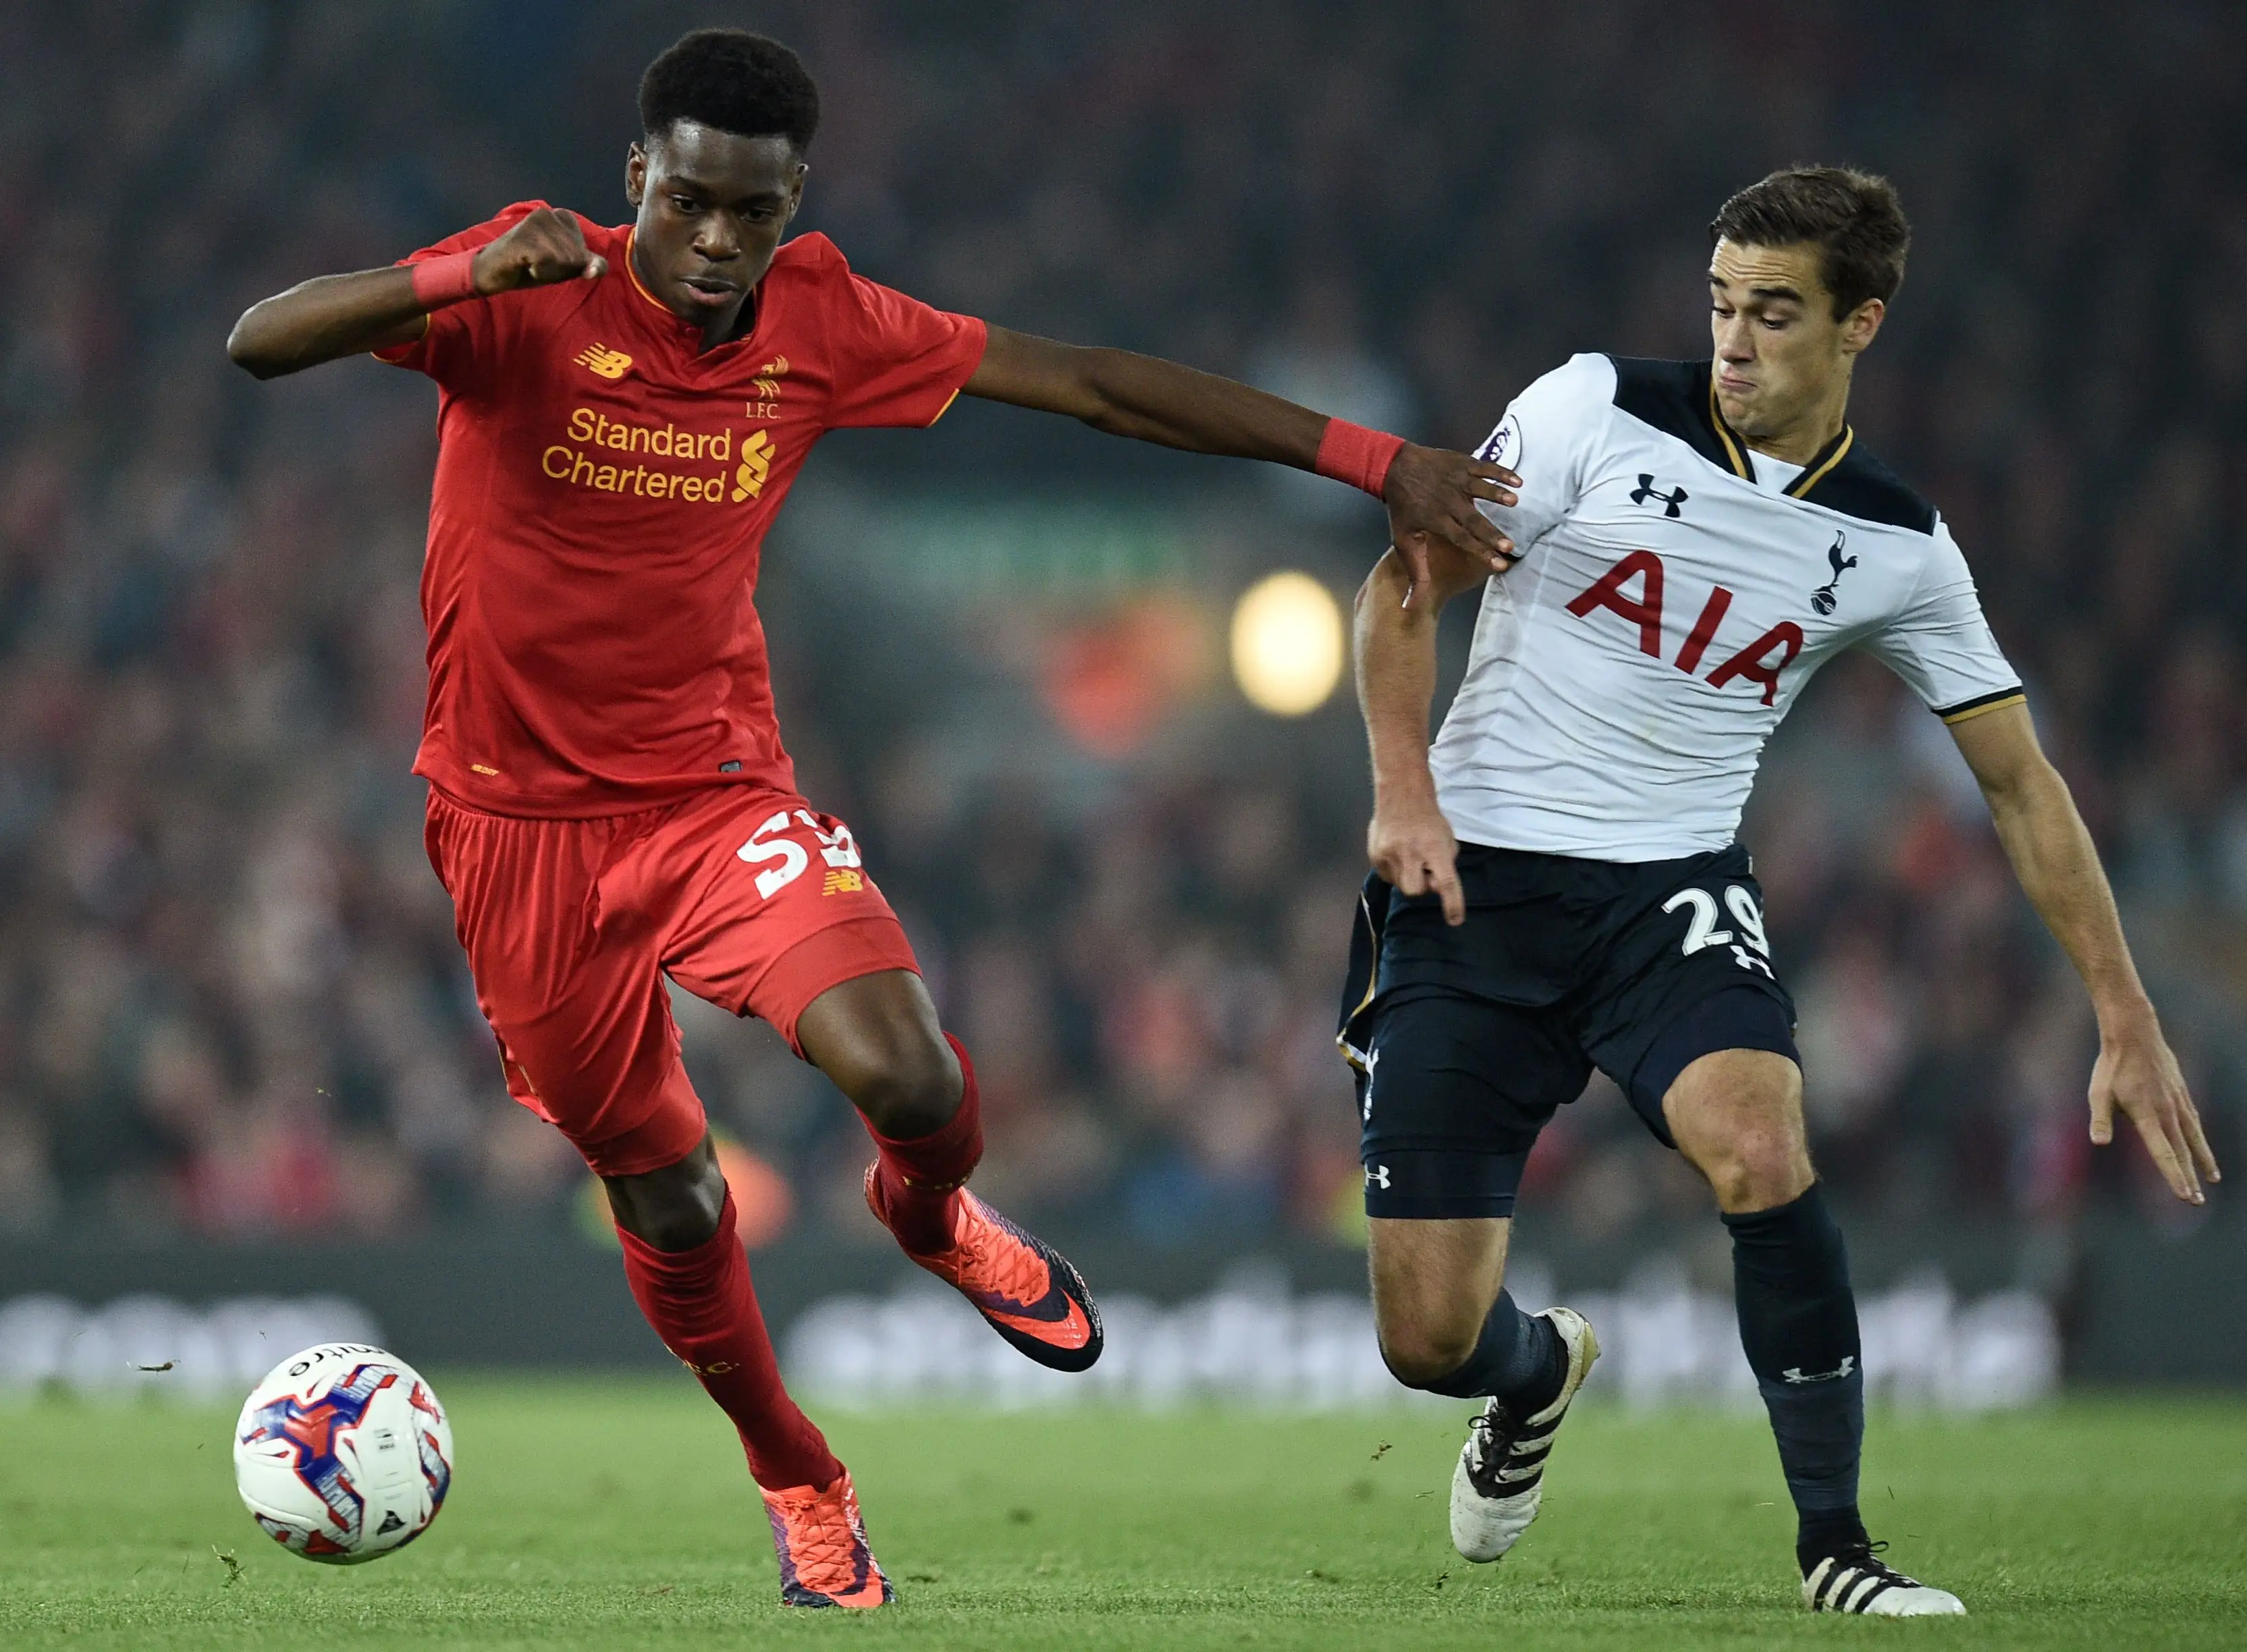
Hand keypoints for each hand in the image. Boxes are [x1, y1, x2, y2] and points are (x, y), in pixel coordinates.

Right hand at [472, 208, 606, 294]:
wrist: (492, 272)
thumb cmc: (532, 266)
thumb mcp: (568, 268)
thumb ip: (591, 266)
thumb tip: (599, 269)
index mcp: (564, 217)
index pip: (586, 257)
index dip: (571, 268)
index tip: (550, 262)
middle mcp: (549, 213)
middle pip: (575, 259)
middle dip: (559, 270)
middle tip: (537, 264)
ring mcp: (534, 222)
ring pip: (562, 260)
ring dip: (547, 271)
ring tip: (530, 263)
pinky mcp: (522, 236)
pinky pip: (545, 262)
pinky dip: (537, 272)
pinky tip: (523, 264)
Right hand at [1368, 789, 1464, 925]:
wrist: (1401, 795)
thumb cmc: (1429, 819)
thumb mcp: (1447, 838)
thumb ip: (1445, 863)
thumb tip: (1439, 887)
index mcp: (1434, 848)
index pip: (1446, 883)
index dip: (1452, 904)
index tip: (1455, 920)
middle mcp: (1410, 853)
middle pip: (1415, 890)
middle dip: (1421, 887)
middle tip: (1424, 872)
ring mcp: (1389, 854)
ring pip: (1400, 885)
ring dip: (1408, 877)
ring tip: (1410, 858)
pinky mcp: (1375, 855)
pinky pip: (1387, 876)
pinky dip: (1395, 871)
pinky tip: (1398, 854)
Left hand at [1383, 443, 1520, 603]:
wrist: (1393, 468)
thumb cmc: (1402, 509)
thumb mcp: (1403, 542)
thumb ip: (1413, 573)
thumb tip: (1408, 607)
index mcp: (1436, 520)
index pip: (1462, 540)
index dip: (1481, 553)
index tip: (1500, 564)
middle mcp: (1448, 501)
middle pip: (1473, 520)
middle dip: (1492, 533)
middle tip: (1510, 545)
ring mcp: (1456, 480)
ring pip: (1480, 489)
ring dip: (1497, 494)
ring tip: (1515, 502)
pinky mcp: (1461, 463)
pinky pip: (1484, 467)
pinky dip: (1501, 473)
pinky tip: (1519, 482)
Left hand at [2089, 1015, 2219, 1202]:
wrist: (2135, 1035)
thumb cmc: (2112, 1066)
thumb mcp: (2098, 1093)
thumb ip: (2100, 1119)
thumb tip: (2098, 1143)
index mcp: (2147, 1116)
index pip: (2163, 1154)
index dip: (2174, 1177)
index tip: (2186, 1196)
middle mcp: (2167, 1113)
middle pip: (2181, 1152)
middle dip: (2189, 1178)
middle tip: (2196, 1202)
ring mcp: (2178, 1103)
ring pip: (2194, 1138)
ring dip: (2202, 1160)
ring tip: (2213, 1179)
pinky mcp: (2182, 1094)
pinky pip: (2194, 1121)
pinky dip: (2200, 1138)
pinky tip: (2201, 1147)